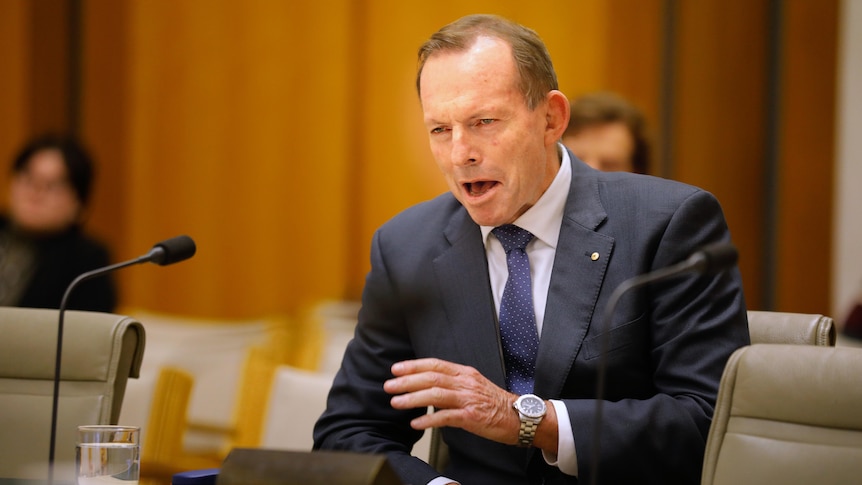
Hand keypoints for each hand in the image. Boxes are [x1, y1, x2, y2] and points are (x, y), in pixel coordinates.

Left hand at [384, 358, 519, 444]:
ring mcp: (468, 399)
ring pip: (435, 395)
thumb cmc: (494, 403)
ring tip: (396, 403)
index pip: (435, 364)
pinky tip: (416, 423)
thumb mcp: (473, 384)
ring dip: (412, 399)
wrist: (519, 416)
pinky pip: (446, 417)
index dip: (413, 366)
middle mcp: (465, 383)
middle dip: (407, 381)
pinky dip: (429, 420)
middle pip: (431, 377)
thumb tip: (427, 384)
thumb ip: (452, 382)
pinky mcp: (471, 417)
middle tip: (389, 386)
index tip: (396, 369)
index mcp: (465, 373)